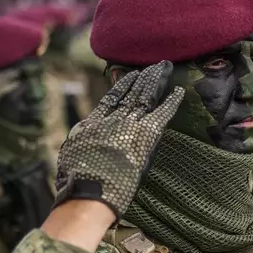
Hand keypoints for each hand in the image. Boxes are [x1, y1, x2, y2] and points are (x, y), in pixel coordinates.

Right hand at [53, 61, 183, 216]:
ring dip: (156, 81)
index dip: (122, 86)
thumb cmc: (76, 178)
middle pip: (132, 94)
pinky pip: (163, 113)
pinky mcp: (148, 134)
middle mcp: (114, 119)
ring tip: (164, 67)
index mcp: (94, 123)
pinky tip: (180, 90)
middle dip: (144, 78)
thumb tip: (81, 141)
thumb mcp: (72, 153)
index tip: (130, 74)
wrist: (90, 187)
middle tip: (154, 66)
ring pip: (146, 97)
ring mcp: (131, 125)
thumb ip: (80, 142)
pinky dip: (172, 101)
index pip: (111, 99)